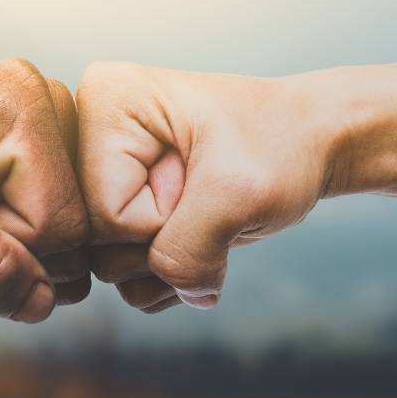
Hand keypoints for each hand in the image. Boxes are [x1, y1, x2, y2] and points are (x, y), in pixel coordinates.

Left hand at [0, 59, 88, 322]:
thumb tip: (44, 301)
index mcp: (18, 102)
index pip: (60, 222)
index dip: (4, 250)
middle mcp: (47, 104)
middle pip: (78, 228)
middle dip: (16, 252)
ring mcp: (49, 129)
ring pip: (75, 236)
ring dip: (18, 252)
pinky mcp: (43, 156)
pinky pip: (62, 231)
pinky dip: (21, 246)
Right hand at [77, 62, 331, 310]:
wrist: (307, 142)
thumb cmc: (278, 144)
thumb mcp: (239, 194)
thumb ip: (189, 252)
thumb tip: (179, 294)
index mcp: (104, 103)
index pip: (102, 211)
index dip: (161, 218)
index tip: (200, 179)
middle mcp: (89, 133)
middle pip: (97, 241)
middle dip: (165, 240)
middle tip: (206, 196)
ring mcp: (103, 174)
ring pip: (108, 265)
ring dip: (172, 262)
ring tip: (208, 215)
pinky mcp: (120, 205)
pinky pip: (125, 275)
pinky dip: (172, 273)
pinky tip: (202, 235)